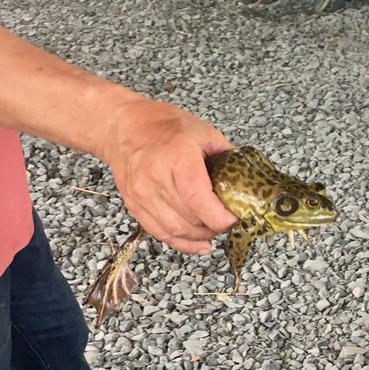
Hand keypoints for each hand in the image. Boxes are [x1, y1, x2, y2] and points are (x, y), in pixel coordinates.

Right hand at [103, 98, 237, 252]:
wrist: (122, 127)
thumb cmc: (163, 125)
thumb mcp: (203, 132)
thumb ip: (226, 157)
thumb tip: (246, 182)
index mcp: (177, 156)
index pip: (199, 199)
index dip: (220, 217)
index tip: (235, 218)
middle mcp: (156, 177)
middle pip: (190, 218)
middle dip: (214, 226)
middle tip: (227, 221)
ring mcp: (141, 194)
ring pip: (176, 230)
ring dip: (200, 236)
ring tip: (213, 229)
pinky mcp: (134, 205)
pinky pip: (160, 233)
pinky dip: (182, 243)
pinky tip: (199, 243)